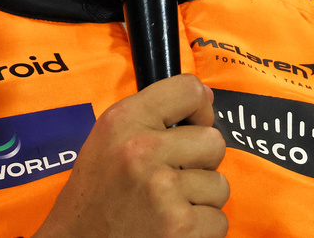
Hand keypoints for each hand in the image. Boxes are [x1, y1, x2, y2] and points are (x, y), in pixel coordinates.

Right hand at [32, 74, 228, 237]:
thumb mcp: (107, 140)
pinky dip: (201, 231)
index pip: (189, 90)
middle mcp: (143, 150)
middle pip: (214, 142)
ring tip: (167, 208)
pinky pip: (218, 221)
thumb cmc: (94, 198)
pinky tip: (171, 229)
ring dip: (200, 201)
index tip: (191, 127)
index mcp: (124, 121)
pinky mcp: (180, 227)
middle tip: (171, 180)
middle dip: (201, 164)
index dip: (199, 110)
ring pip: (219, 185)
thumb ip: (151, 116)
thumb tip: (206, 98)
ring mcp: (163, 190)